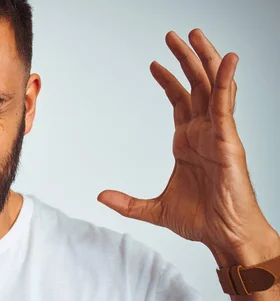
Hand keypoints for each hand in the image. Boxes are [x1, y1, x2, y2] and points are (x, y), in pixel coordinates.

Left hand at [97, 29, 277, 265]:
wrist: (224, 236)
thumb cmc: (201, 221)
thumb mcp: (154, 210)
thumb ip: (127, 203)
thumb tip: (101, 196)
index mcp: (189, 142)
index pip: (180, 102)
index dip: (168, 81)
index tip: (154, 64)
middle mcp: (204, 133)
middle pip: (196, 86)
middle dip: (185, 59)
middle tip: (172, 36)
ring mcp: (218, 134)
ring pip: (212, 87)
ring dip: (204, 59)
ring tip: (194, 34)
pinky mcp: (228, 140)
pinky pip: (226, 104)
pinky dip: (227, 80)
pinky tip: (228, 58)